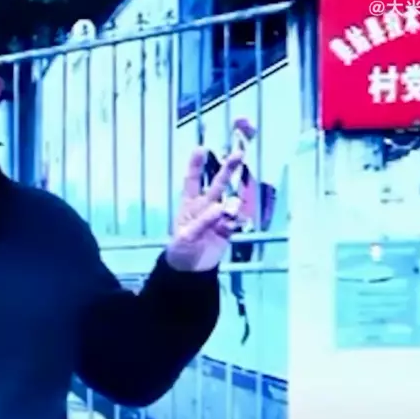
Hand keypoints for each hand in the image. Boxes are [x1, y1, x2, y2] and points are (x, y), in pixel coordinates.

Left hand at [165, 147, 243, 271]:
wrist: (190, 270)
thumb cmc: (181, 249)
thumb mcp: (186, 237)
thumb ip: (203, 222)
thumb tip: (220, 207)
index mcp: (189, 204)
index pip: (192, 181)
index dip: (196, 165)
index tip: (200, 148)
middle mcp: (205, 206)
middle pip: (218, 184)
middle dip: (228, 169)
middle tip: (238, 153)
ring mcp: (218, 217)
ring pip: (231, 201)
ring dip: (233, 203)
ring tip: (229, 213)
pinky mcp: (228, 229)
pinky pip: (236, 220)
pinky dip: (236, 220)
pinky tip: (230, 225)